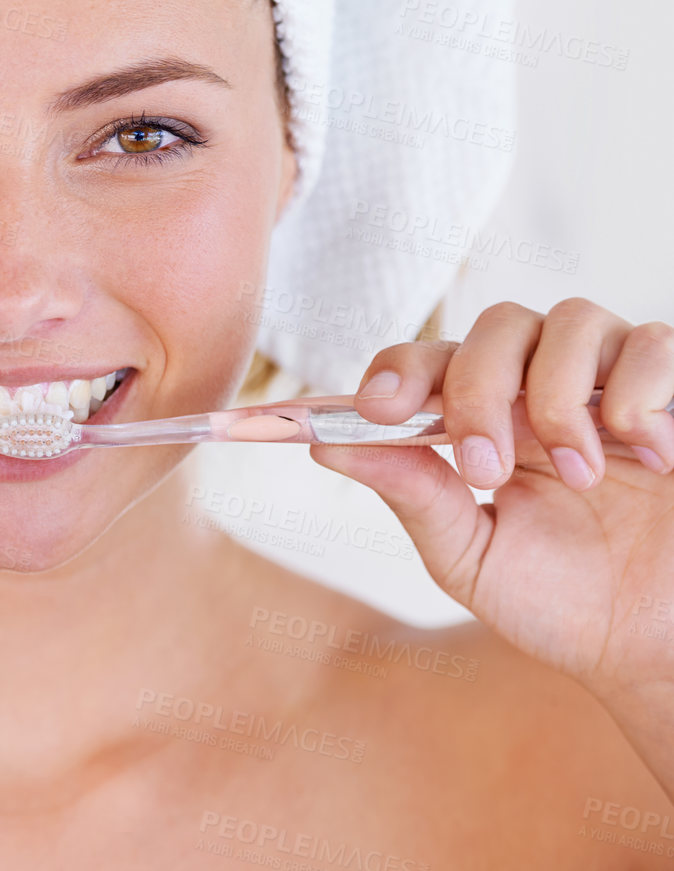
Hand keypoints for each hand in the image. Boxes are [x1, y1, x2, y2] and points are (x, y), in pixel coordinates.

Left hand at [307, 298, 673, 706]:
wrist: (659, 651)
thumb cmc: (567, 607)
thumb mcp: (472, 557)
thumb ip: (413, 495)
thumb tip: (329, 445)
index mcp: (487, 423)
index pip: (430, 361)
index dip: (399, 370)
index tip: (377, 408)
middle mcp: (546, 390)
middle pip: (497, 326)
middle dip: (477, 389)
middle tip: (486, 470)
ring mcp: (612, 387)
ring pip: (572, 319)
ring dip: (558, 397)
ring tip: (579, 478)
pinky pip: (652, 343)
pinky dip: (636, 392)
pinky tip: (646, 457)